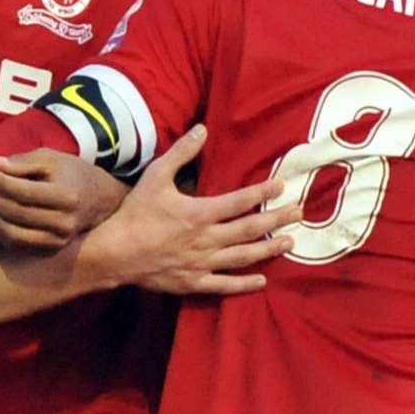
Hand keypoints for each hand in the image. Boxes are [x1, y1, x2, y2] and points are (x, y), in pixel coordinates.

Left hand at [0, 149, 124, 248]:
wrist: (98, 200)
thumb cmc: (70, 173)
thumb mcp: (51, 159)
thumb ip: (23, 161)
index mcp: (67, 197)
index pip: (24, 192)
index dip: (0, 182)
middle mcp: (64, 223)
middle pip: (17, 212)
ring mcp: (58, 240)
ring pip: (13, 233)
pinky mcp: (50, 249)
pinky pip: (17, 244)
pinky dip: (0, 230)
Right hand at [90, 125, 298, 293]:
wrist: (115, 253)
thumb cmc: (135, 213)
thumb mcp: (155, 176)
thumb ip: (181, 153)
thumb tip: (202, 129)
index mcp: (200, 213)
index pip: (240, 201)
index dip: (263, 192)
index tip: (282, 185)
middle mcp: (207, 239)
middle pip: (250, 229)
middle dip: (277, 219)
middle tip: (299, 213)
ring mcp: (202, 263)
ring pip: (243, 257)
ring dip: (269, 249)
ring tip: (289, 242)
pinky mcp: (194, 282)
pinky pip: (224, 284)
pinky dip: (244, 283)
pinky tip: (262, 281)